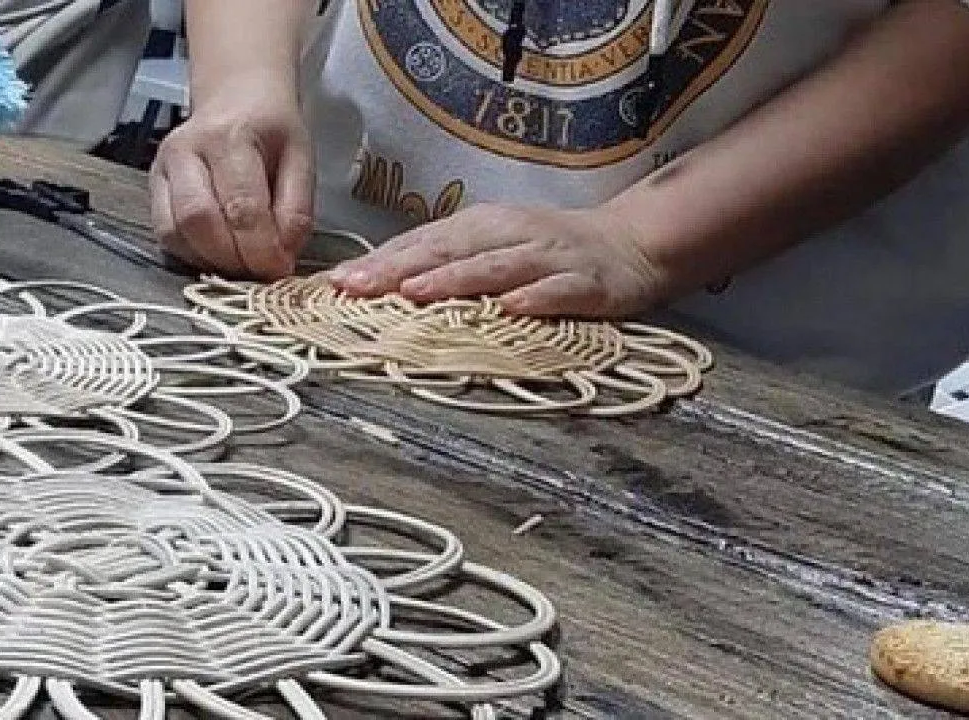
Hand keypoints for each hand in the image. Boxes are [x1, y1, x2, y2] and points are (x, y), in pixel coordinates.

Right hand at [149, 76, 313, 278]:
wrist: (236, 96)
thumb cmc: (270, 128)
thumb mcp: (300, 158)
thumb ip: (296, 208)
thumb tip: (282, 256)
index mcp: (230, 137)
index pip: (242, 205)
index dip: (261, 248)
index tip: (279, 269)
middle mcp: (187, 150)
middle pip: (198, 220)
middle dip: (232, 258)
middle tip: (259, 272)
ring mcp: (163, 168)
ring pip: (174, 232)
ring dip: (210, 260)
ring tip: (241, 265)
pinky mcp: (153, 186)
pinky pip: (165, 234)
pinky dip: (193, 254)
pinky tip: (218, 254)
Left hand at [327, 203, 668, 317]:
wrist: (632, 244)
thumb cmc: (549, 250)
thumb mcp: (493, 246)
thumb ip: (446, 262)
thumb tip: (382, 282)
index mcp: (481, 226)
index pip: (422, 243)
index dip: (379, 262)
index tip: (336, 283)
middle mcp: (509, 235)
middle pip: (448, 251)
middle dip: (400, 269)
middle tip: (357, 288)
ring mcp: (547, 257)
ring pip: (496, 267)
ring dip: (454, 280)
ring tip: (416, 293)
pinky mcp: (584, 283)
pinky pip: (556, 291)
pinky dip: (533, 299)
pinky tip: (509, 309)